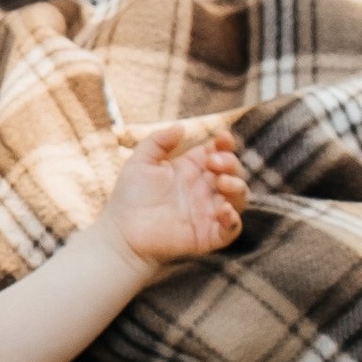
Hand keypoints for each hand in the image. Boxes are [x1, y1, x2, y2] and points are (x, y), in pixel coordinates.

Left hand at [105, 121, 249, 266]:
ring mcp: (209, 212)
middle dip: (230, 163)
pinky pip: (232, 228)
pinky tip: (224, 209)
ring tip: (221, 181)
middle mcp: (205, 189)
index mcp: (193, 169)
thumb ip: (157, 141)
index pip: (219, 152)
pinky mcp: (209, 235)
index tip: (222, 138)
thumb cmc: (130, 197)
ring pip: (239, 197)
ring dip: (236, 186)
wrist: (122, 232)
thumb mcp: (141, 162)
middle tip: (213, 162)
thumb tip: (180, 126)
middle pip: (233, 172)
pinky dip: (233, 219)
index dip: (225, 144)